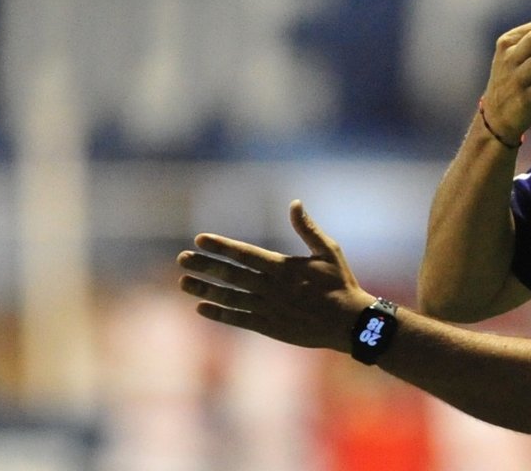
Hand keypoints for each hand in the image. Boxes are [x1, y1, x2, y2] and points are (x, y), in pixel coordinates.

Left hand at [177, 200, 373, 352]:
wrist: (348, 323)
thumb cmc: (340, 283)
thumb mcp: (329, 251)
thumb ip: (308, 229)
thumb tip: (295, 203)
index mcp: (283, 267)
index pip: (244, 254)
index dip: (221, 247)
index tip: (200, 240)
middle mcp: (271, 287)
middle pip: (230, 275)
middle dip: (205, 266)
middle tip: (182, 259)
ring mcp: (268, 308)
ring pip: (229, 297)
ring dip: (204, 289)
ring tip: (184, 282)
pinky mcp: (268, 327)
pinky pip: (238, 319)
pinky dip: (219, 314)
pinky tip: (201, 308)